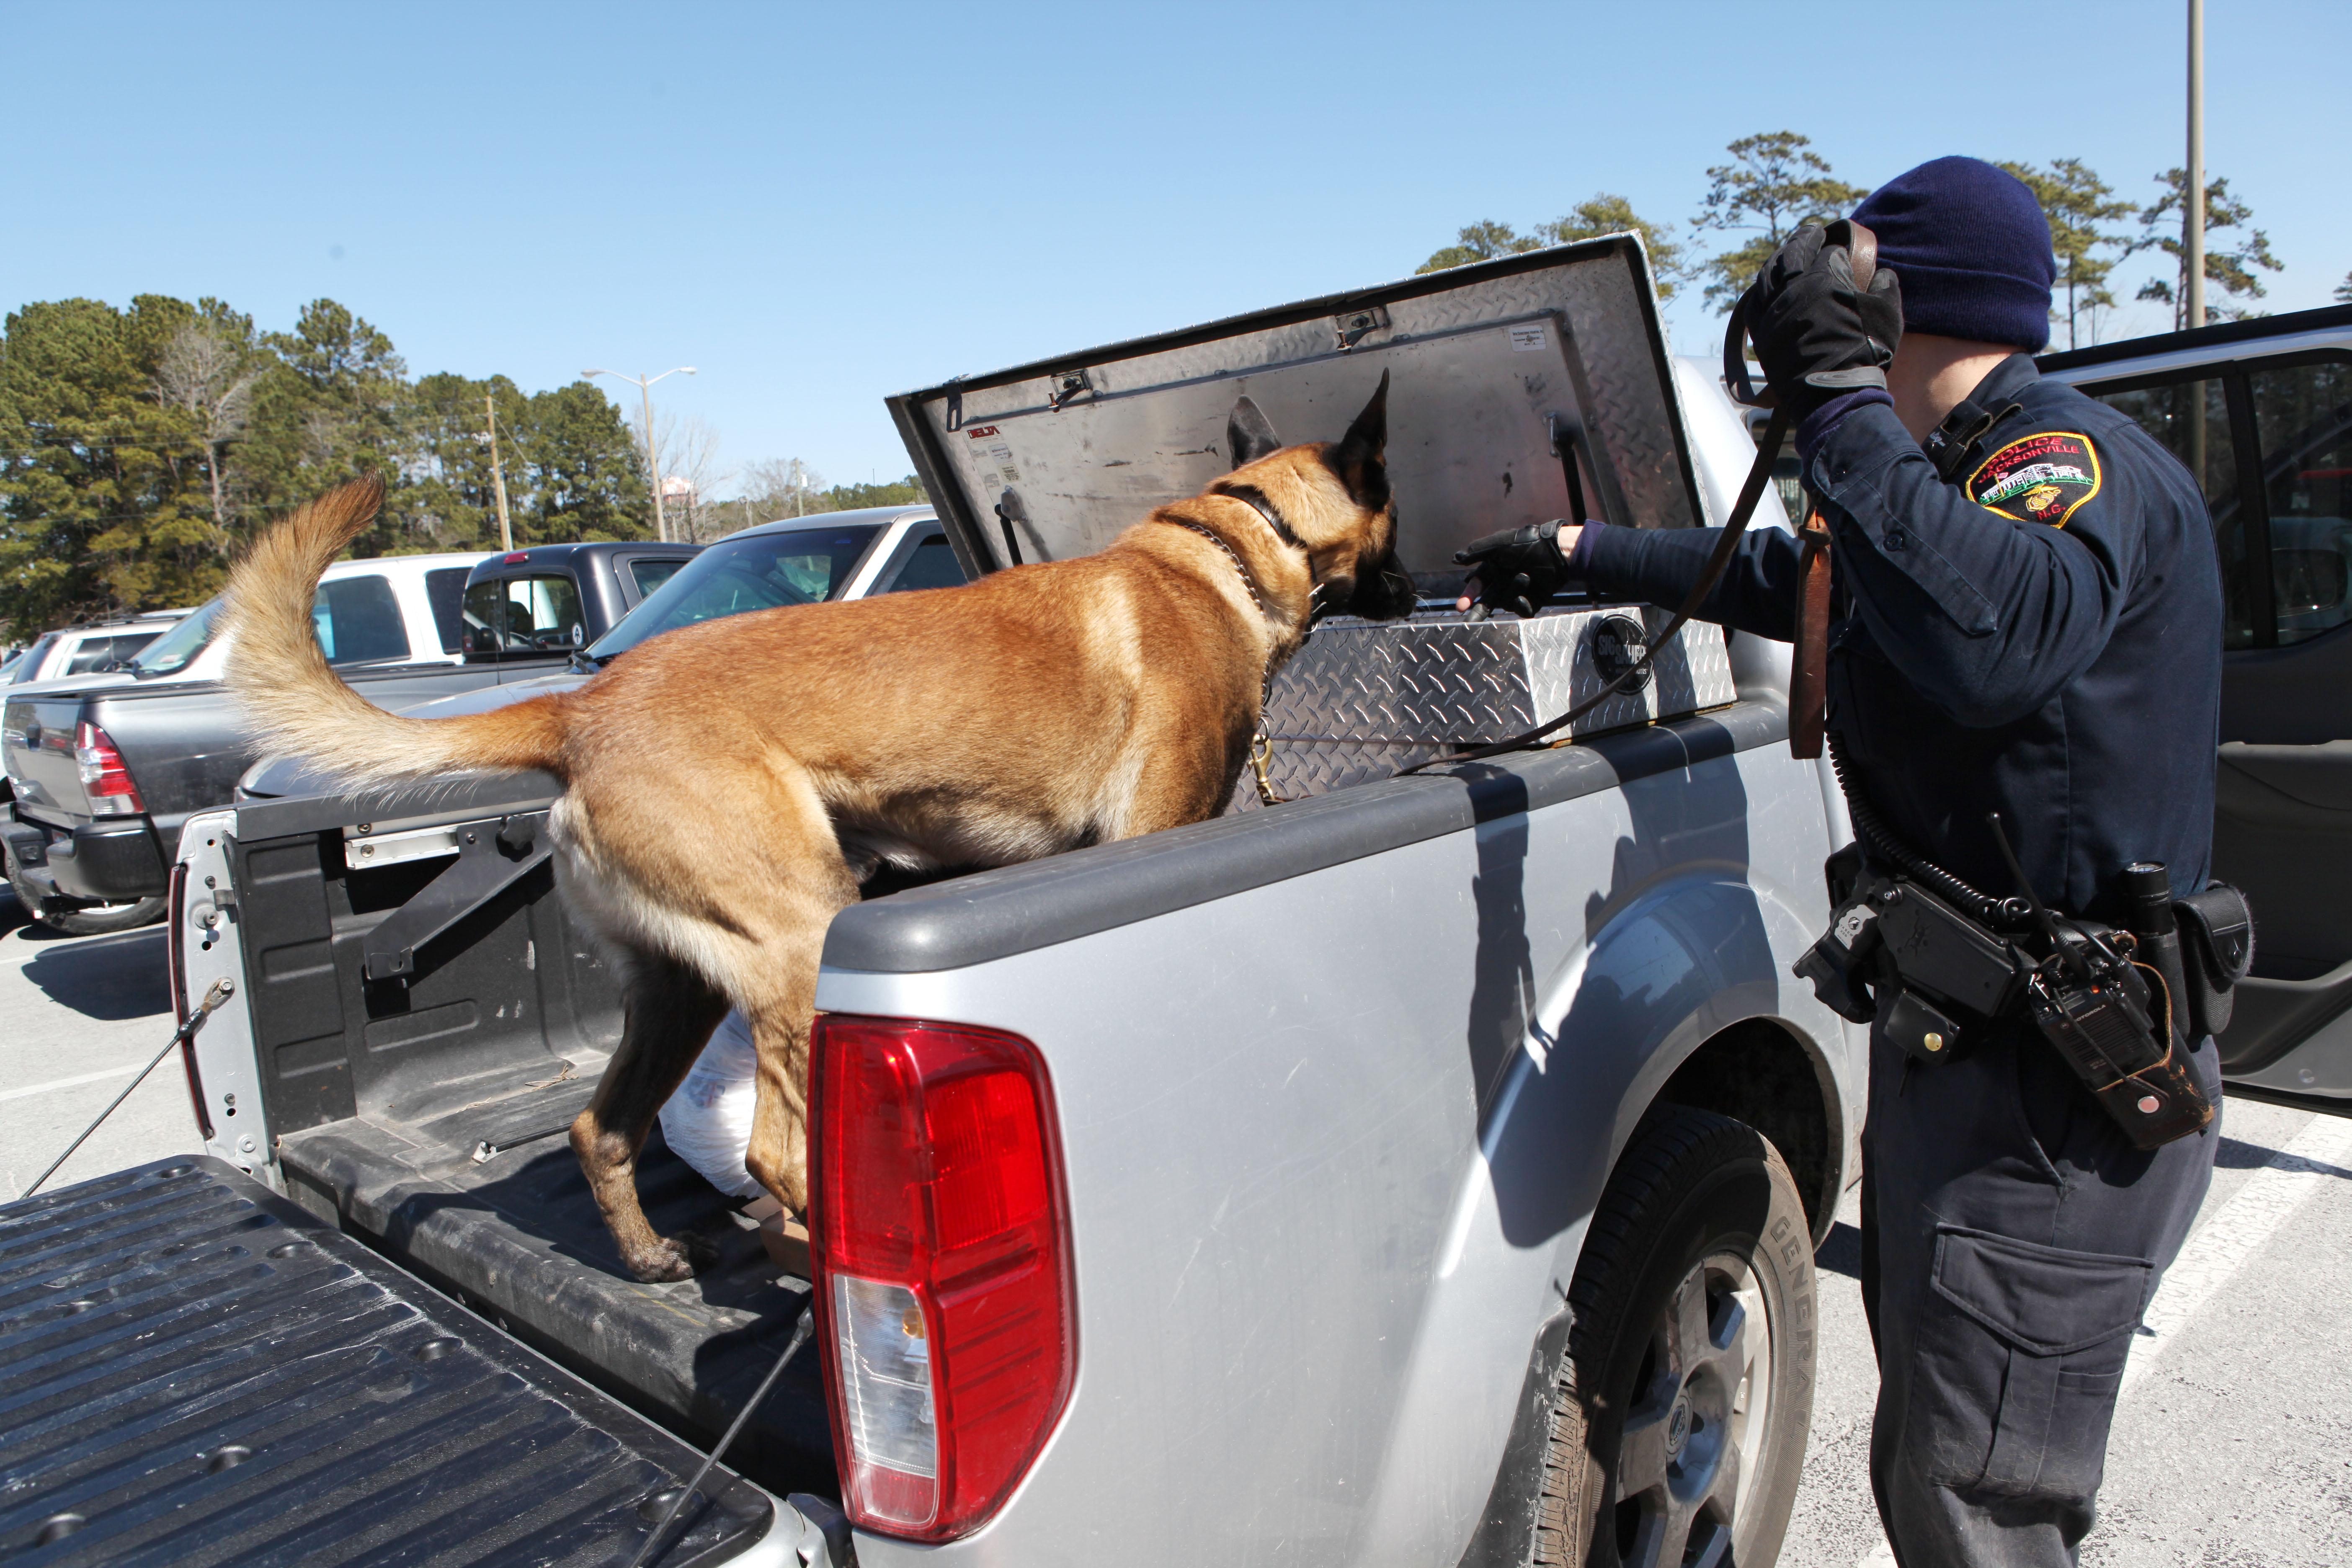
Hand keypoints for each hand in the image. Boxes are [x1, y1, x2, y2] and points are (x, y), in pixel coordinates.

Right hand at [1453, 520, 1581, 619]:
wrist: (1557, 552)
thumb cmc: (1527, 544)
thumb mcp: (1499, 544)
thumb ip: (1476, 551)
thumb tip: (1455, 558)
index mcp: (1494, 568)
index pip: (1477, 585)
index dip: (1468, 595)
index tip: (1461, 607)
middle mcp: (1503, 582)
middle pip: (1487, 601)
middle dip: (1478, 612)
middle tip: (1469, 622)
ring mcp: (1518, 593)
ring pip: (1505, 603)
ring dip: (1511, 592)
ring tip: (1524, 576)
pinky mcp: (1532, 601)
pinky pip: (1521, 610)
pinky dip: (1521, 605)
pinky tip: (1524, 596)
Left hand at [1744, 226, 1901, 415]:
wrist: (1834, 393)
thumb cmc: (1865, 353)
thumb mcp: (1888, 315)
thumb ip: (1886, 287)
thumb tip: (1882, 274)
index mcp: (1826, 278)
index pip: (1829, 251)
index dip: (1835, 248)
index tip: (1838, 248)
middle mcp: (1795, 288)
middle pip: (1794, 252)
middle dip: (1805, 239)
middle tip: (1812, 234)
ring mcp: (1774, 309)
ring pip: (1769, 273)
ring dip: (1779, 260)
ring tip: (1789, 255)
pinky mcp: (1761, 331)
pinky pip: (1754, 302)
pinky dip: (1761, 290)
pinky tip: (1768, 287)